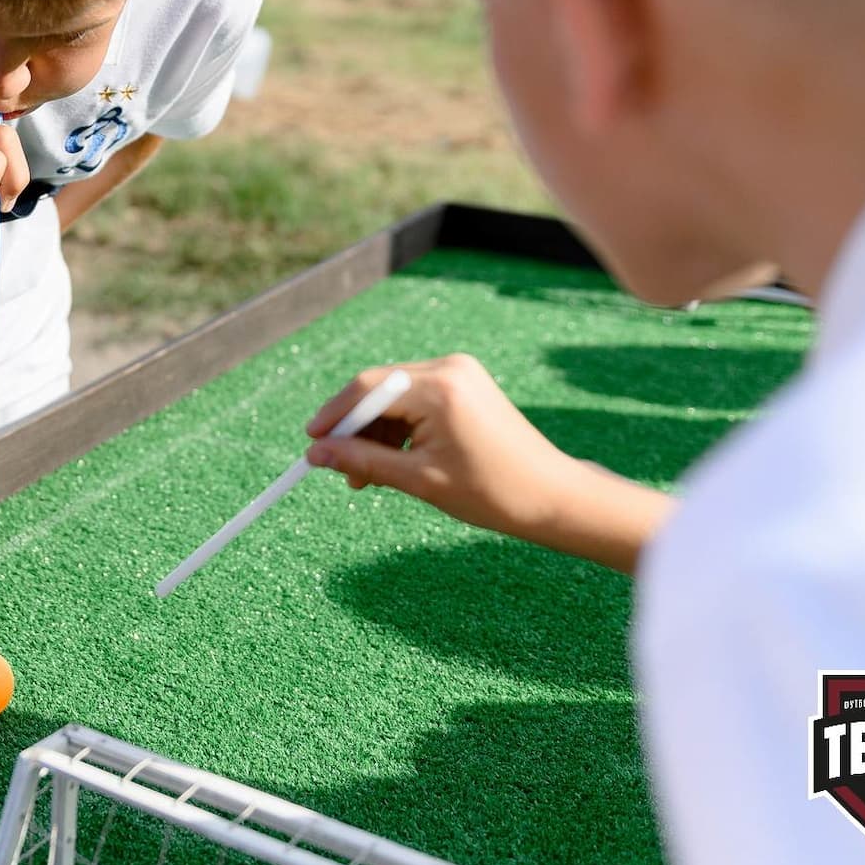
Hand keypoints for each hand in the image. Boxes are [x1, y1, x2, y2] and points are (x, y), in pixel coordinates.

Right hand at [304, 354, 588, 544]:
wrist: (553, 496)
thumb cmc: (493, 492)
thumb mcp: (419, 480)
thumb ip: (363, 461)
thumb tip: (316, 455)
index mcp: (440, 388)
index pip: (367, 389)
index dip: (333, 417)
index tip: (311, 445)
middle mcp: (449, 368)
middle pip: (378, 388)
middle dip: (354, 429)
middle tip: (340, 469)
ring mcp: (459, 372)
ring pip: (394, 395)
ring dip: (376, 432)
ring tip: (368, 476)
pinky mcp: (465, 383)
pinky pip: (415, 398)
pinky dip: (399, 427)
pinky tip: (394, 461)